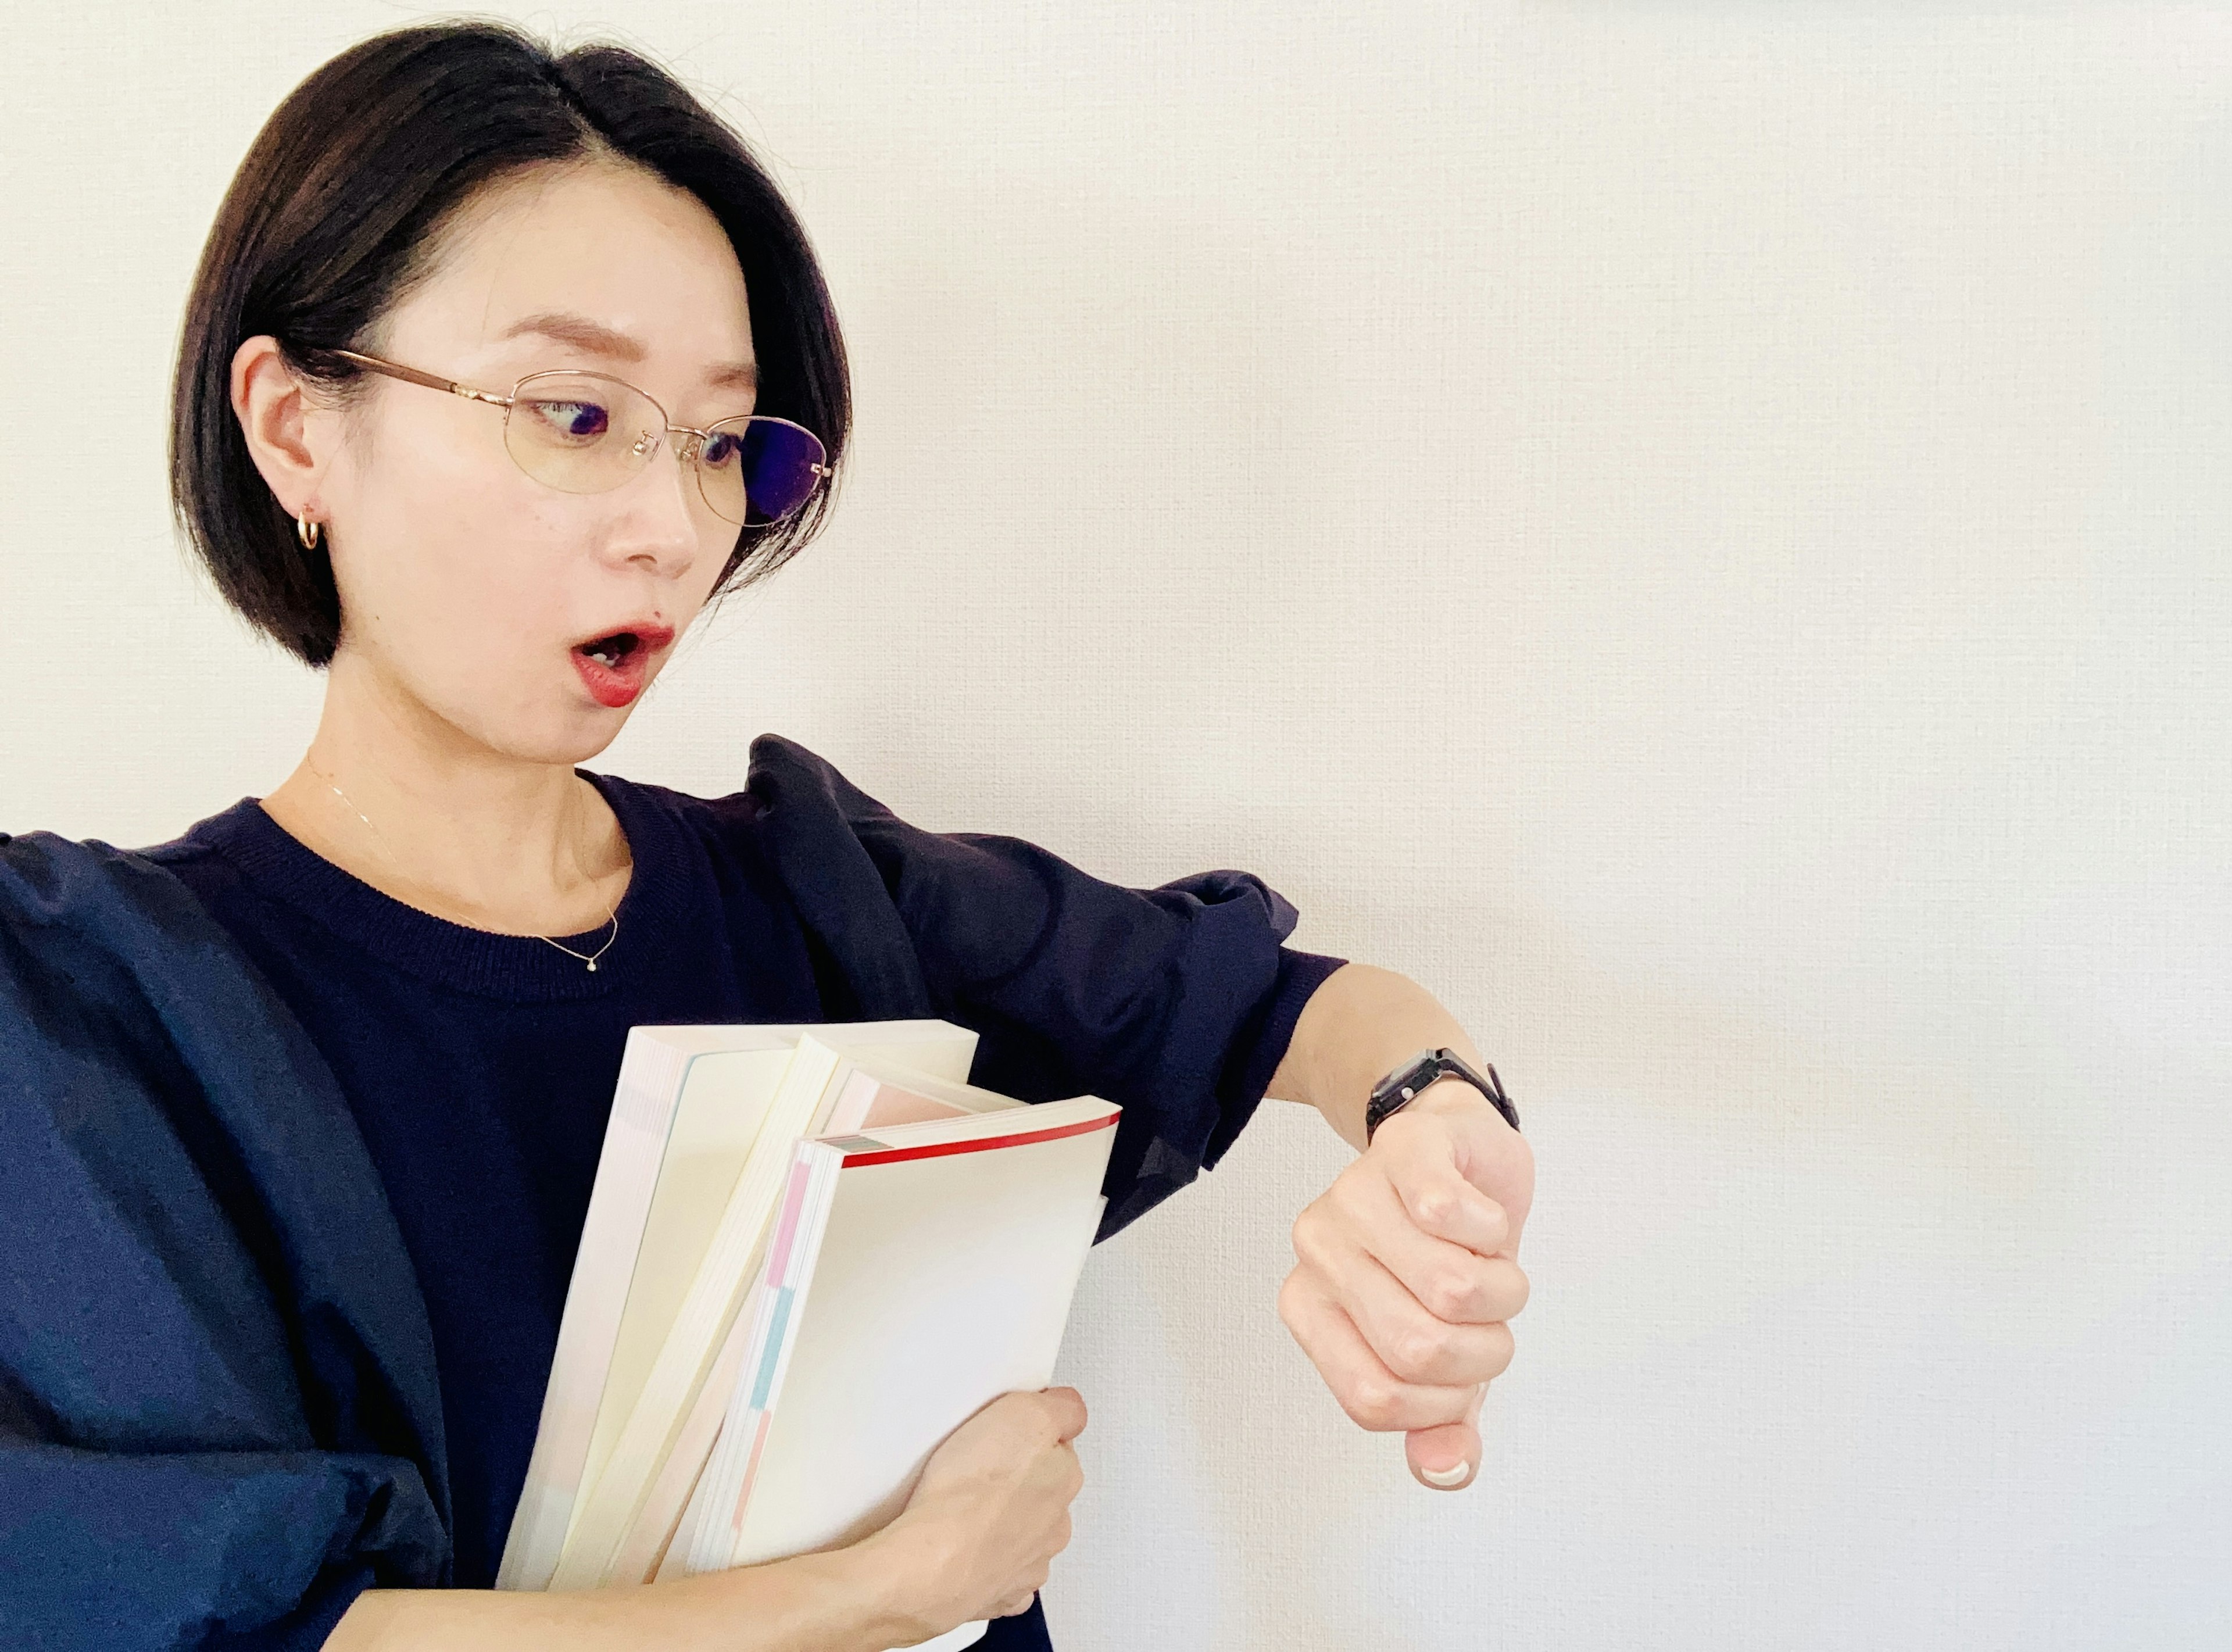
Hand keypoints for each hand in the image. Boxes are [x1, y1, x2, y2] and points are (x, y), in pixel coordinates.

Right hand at [877, 1387, 1087, 1631]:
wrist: (931, 1564)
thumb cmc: (968, 1492)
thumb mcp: (1024, 1412)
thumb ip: (1061, 1407)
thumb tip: (1068, 1408)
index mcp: (1065, 1478)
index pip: (1059, 1444)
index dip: (1029, 1432)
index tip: (1006, 1431)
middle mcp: (1055, 1524)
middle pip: (1039, 1489)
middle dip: (1014, 1478)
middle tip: (977, 1465)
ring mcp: (1027, 1562)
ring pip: (1018, 1531)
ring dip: (998, 1519)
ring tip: (961, 1505)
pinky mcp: (998, 1593)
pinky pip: (995, 1569)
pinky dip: (980, 1557)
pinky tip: (959, 1542)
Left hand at [1278, 1079, 1533, 1489]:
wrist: (1458, 1151)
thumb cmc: (1445, 1253)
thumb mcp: (1443, 1348)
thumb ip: (1442, 1419)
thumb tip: (1447, 1469)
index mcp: (1310, 1308)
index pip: (1375, 1399)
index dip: (1441, 1404)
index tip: (1463, 1377)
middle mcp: (1317, 1250)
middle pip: (1418, 1348)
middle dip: (1483, 1350)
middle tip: (1488, 1321)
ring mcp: (1353, 1195)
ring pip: (1449, 1287)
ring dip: (1501, 1292)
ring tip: (1491, 1269)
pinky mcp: (1403, 1149)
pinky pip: (1451, 1214)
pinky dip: (1494, 1232)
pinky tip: (1485, 1223)